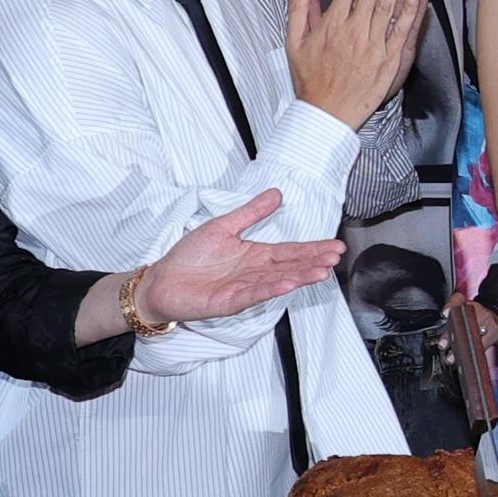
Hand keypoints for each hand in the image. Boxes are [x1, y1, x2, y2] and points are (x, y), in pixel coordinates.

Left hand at [136, 189, 341, 329]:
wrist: (161, 280)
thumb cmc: (188, 256)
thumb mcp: (223, 226)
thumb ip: (251, 212)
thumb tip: (276, 194)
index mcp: (254, 254)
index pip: (290, 251)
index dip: (312, 248)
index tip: (335, 245)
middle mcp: (254, 272)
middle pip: (289, 266)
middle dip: (313, 262)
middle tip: (336, 257)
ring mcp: (244, 288)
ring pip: (277, 281)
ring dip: (300, 277)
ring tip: (322, 271)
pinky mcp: (229, 302)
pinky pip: (254, 294)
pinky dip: (272, 289)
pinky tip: (289, 283)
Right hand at [287, 0, 428, 122]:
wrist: (327, 115)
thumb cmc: (311, 78)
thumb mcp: (295, 42)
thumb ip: (299, 6)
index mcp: (332, 26)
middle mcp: (354, 33)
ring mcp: (374, 48)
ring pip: (390, 7)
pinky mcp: (390, 62)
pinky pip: (403, 33)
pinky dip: (412, 12)